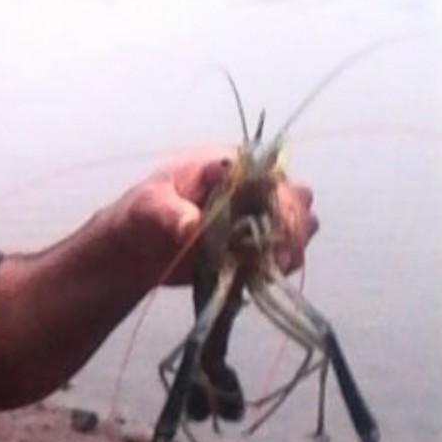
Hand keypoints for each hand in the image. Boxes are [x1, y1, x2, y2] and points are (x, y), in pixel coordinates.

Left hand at [125, 149, 318, 285]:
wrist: (139, 249)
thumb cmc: (142, 214)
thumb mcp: (149, 206)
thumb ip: (170, 213)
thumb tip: (191, 226)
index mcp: (230, 167)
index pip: (271, 175)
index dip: (278, 199)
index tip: (271, 227)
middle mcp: (253, 188)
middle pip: (298, 199)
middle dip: (291, 225)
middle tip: (270, 253)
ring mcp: (260, 217)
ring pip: (302, 224)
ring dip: (292, 246)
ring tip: (265, 265)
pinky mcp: (259, 247)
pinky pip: (290, 253)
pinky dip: (283, 264)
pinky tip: (263, 274)